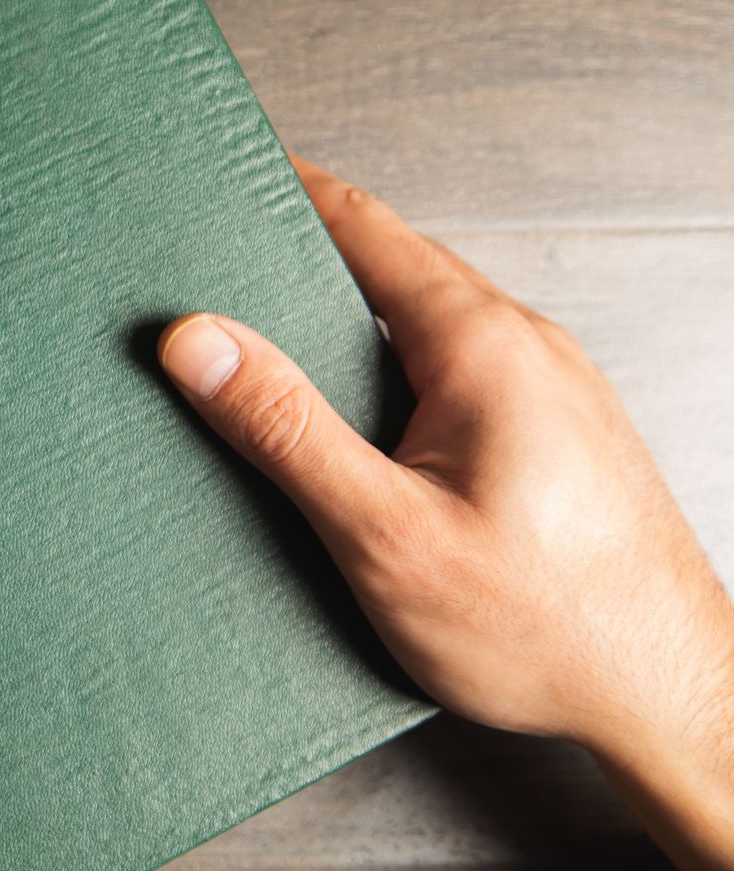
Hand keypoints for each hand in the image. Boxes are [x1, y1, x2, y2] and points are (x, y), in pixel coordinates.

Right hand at [157, 154, 733, 870]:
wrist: (673, 697)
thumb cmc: (548, 629)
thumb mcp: (385, 533)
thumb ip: (287, 428)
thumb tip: (196, 341)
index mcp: (480, 344)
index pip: (361, 224)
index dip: (280, 192)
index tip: (220, 173)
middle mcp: (523, 345)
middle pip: (388, 265)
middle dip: (295, 260)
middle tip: (212, 269)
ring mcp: (546, 385)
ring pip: (420, 320)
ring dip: (341, 321)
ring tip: (262, 347)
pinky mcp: (552, 431)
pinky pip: (451, 369)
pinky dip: (384, 371)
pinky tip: (347, 424)